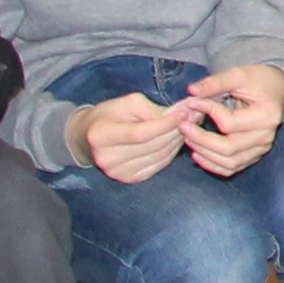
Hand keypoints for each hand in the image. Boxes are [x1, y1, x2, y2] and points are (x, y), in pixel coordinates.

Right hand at [75, 92, 193, 185]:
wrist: (88, 137)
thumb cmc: (109, 115)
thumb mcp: (127, 104)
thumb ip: (152, 110)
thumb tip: (180, 114)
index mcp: (101, 136)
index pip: (140, 133)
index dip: (165, 124)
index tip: (184, 113)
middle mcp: (107, 158)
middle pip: (152, 145)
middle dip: (176, 130)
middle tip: (195, 117)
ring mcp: (117, 172)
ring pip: (159, 156)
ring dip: (177, 140)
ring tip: (189, 126)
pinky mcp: (128, 178)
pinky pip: (158, 165)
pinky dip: (171, 152)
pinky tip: (176, 139)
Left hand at [180, 67, 283, 175]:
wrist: (277, 90)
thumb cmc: (258, 81)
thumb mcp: (239, 75)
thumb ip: (216, 83)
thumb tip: (191, 91)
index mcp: (267, 115)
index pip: (229, 123)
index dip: (207, 112)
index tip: (193, 102)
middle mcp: (266, 136)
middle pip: (228, 148)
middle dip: (201, 139)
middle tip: (183, 127)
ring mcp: (261, 148)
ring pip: (229, 162)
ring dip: (204, 154)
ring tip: (188, 139)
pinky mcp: (254, 155)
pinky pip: (231, 168)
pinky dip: (212, 165)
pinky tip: (198, 154)